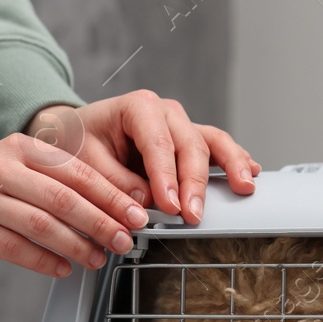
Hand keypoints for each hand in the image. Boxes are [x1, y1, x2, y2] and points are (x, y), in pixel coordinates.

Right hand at [0, 132, 151, 277]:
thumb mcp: (24, 164)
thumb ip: (64, 180)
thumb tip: (118, 208)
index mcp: (22, 147)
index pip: (76, 172)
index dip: (110, 196)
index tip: (135, 215)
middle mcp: (1, 169)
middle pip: (61, 199)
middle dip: (100, 223)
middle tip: (124, 240)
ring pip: (40, 225)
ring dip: (75, 246)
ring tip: (97, 258)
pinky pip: (15, 249)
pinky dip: (44, 261)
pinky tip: (64, 268)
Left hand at [26, 92, 258, 223]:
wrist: (74, 133)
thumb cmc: (77, 142)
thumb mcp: (83, 161)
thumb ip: (114, 181)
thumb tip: (145, 202)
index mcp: (138, 107)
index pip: (159, 143)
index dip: (167, 177)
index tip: (170, 206)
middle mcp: (164, 112)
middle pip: (190, 145)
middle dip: (194, 183)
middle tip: (193, 214)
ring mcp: (179, 125)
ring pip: (212, 141)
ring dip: (229, 166)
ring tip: (242, 187)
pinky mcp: (186, 141)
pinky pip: (215, 148)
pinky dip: (232, 160)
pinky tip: (248, 172)